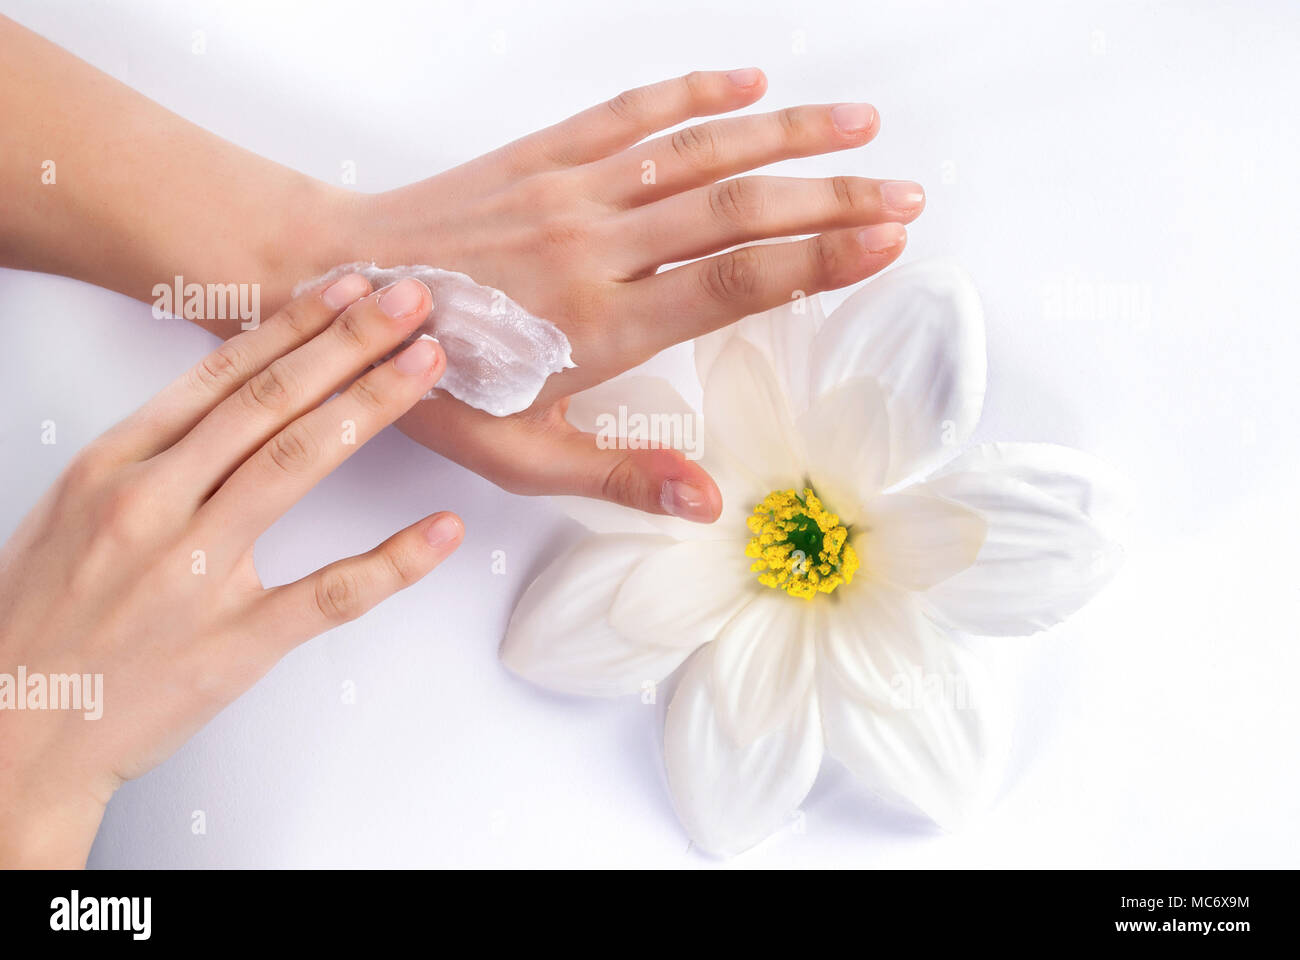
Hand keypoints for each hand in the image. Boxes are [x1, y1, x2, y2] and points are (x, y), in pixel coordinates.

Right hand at [0, 276, 461, 866]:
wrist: (11, 729)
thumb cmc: (43, 615)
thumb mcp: (74, 508)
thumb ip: (150, 453)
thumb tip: (232, 398)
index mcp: (112, 465)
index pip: (220, 374)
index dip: (293, 324)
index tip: (347, 286)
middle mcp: (152, 505)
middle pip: (268, 403)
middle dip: (347, 342)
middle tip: (410, 299)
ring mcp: (194, 574)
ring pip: (296, 466)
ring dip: (371, 405)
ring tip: (426, 365)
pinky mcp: (232, 643)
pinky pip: (328, 592)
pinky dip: (394, 560)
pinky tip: (442, 528)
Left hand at [351, 70, 922, 520]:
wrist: (339, 291)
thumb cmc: (431, 380)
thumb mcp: (518, 453)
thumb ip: (617, 472)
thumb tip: (709, 499)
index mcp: (601, 324)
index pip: (733, 284)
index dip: (819, 262)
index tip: (887, 243)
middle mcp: (598, 246)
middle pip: (738, 210)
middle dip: (833, 200)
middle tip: (905, 194)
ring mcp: (572, 191)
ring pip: (699, 150)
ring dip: (786, 133)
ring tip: (859, 123)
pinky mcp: (544, 155)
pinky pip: (631, 113)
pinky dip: (694, 91)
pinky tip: (747, 79)